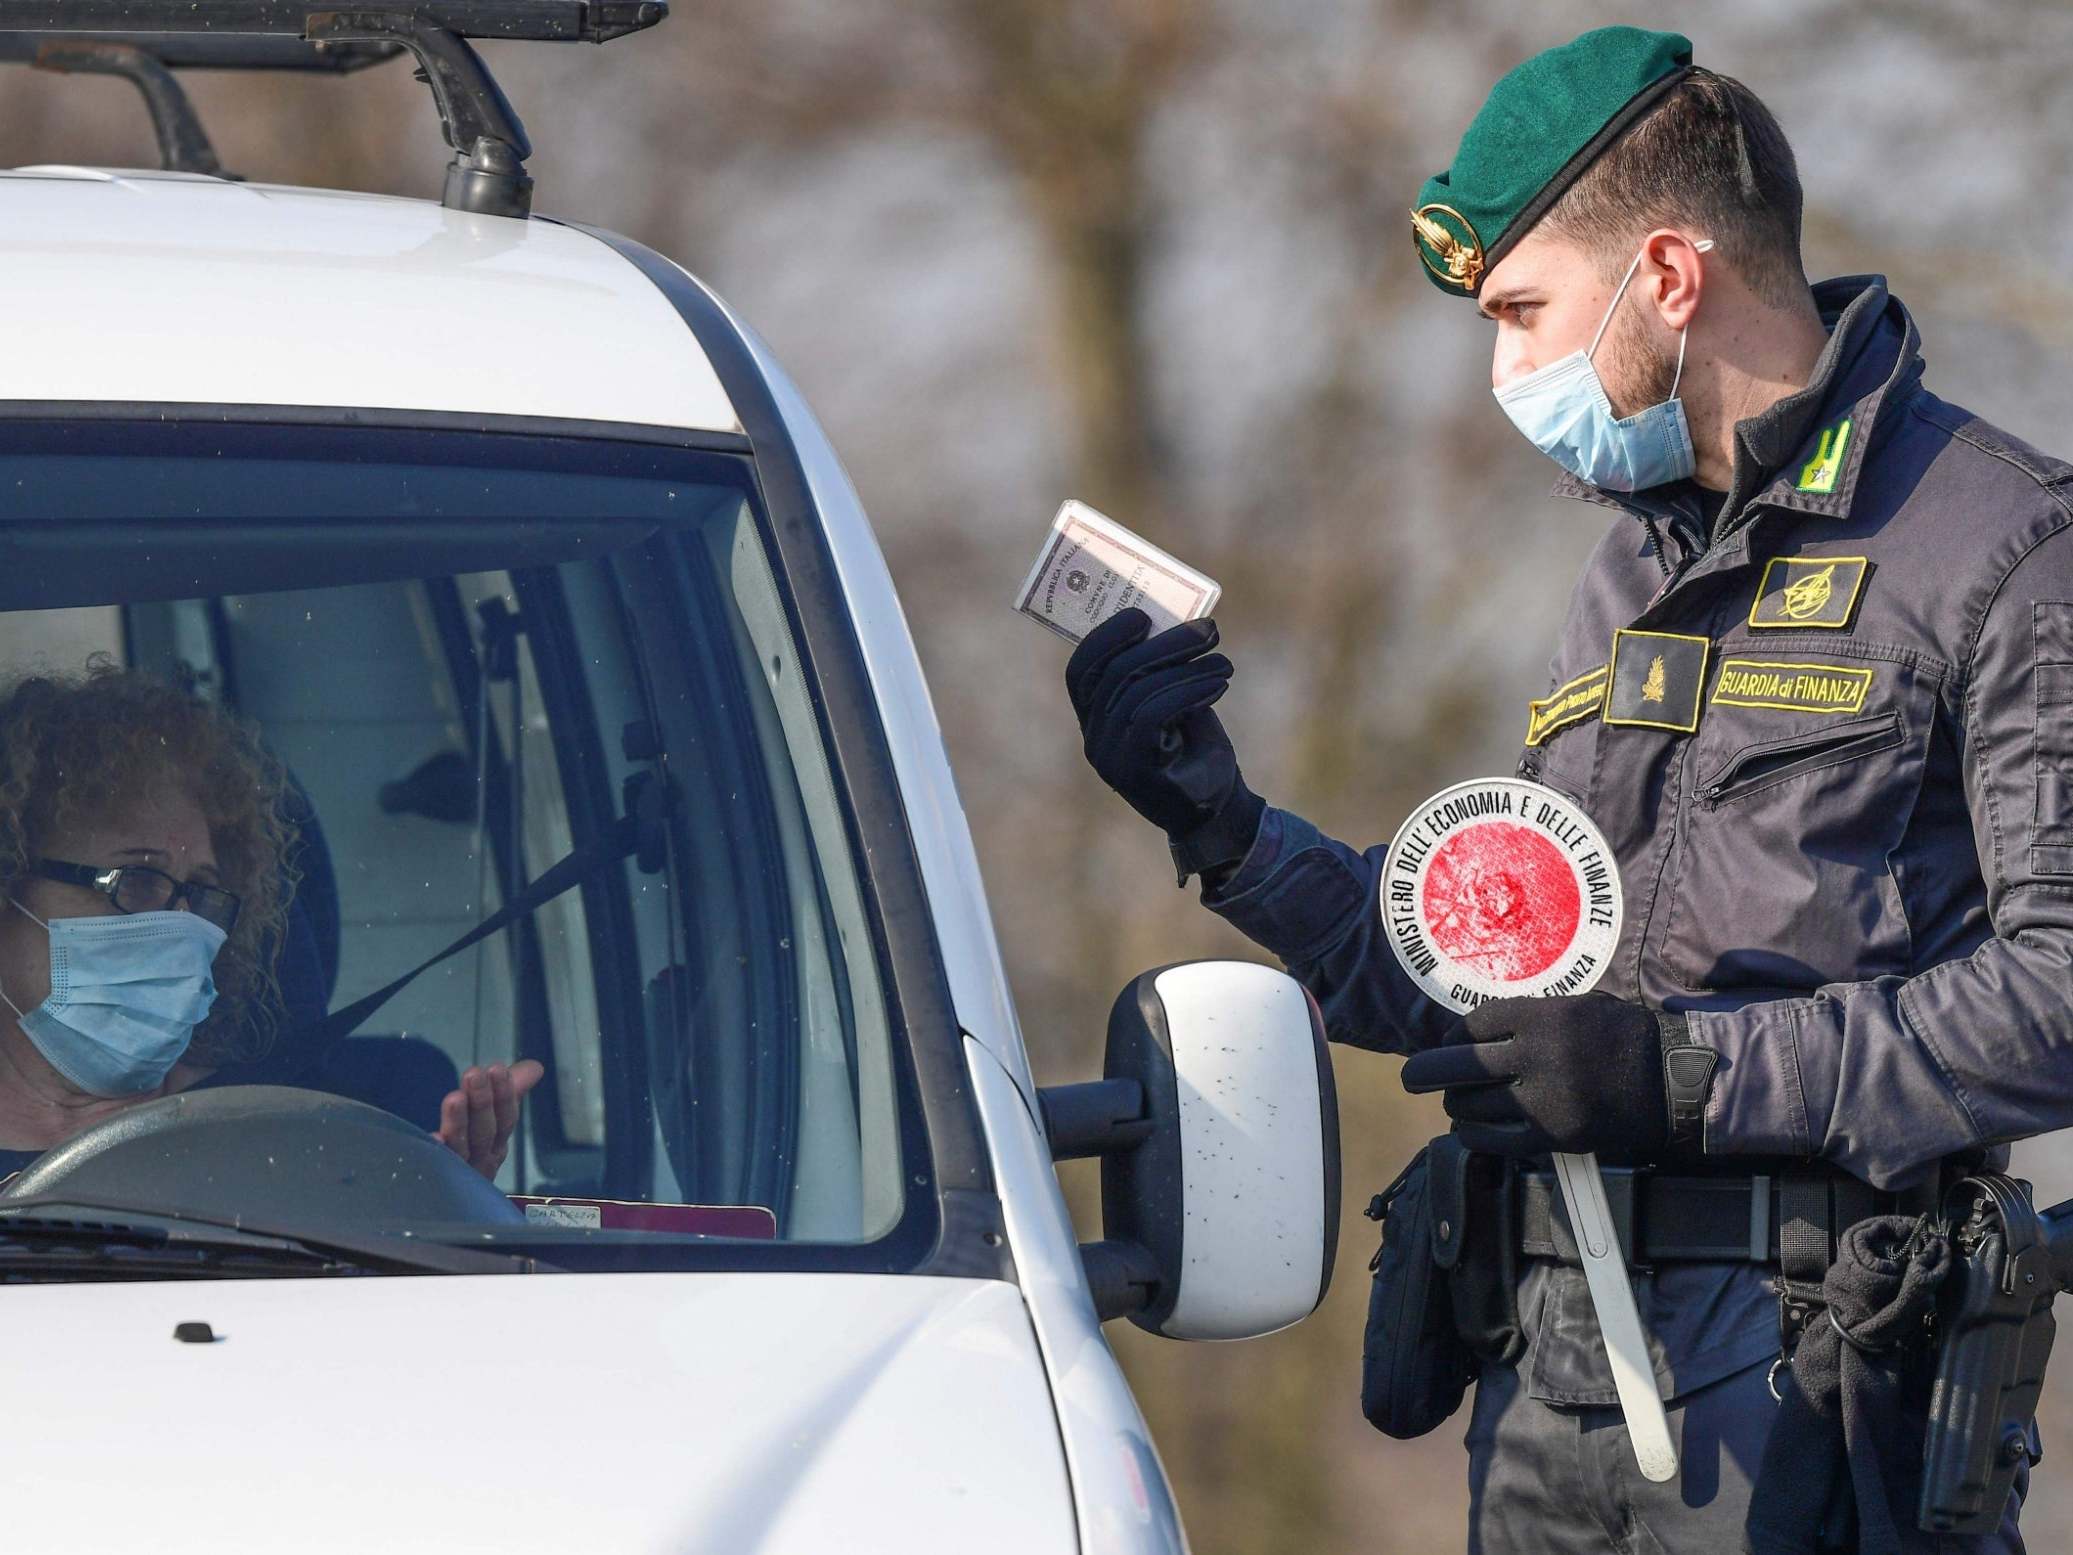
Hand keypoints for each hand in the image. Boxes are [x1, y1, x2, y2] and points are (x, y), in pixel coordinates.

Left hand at [435, 1059, 543, 1179]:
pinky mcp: (436, 1182)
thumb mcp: (488, 1119)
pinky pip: (436, 1168)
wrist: (440, 1203)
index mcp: (496, 1144)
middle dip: (482, 1102)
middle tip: (475, 1073)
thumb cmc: (469, 1154)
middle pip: (485, 1132)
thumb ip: (509, 1092)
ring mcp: (459, 1174)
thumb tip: (536, 1067)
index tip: (498, 1069)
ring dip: (459, 1122)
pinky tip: (432, 1138)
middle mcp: (481, 1161)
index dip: (504, 1095)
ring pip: (462, 1147)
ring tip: (455, 1097)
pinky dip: (437, 1153)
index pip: (506, 1118)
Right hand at [1064, 610, 1261, 872]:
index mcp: (1095, 720)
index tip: (1144, 614)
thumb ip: (1161, 672)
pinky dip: (1189, 691)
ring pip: (1138, 691)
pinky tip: (1219, 684)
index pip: (1082, 669)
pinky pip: (1153, 715)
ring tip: (1223, 661)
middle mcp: (1094, 739)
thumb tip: (1173, 621)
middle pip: (1116, 672)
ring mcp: (1109, 758)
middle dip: (1165, 643)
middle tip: (1208, 629)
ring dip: (1187, 667)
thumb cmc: (1196, 751)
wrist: (1217, 811)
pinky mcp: (1133, 771)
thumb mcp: (1175, 703)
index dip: (1106, 636)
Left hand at [1400, 993, 1706, 1158]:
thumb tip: (1473, 1031)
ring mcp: (1545, 1100)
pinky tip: (1469, 1128)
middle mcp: (1540, 1056)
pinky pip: (1492, 1140)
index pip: (1475, 1025)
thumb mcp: (1578, 1006)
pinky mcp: (1552, 1136)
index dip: (1452, 1035)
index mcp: (1545, 1017)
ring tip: (1456, 1101)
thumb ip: (1529, 1015)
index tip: (1447, 1043)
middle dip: (1425, 1070)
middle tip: (1410, 1077)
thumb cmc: (1618, 1037)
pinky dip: (1472, 1134)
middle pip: (1460, 1065)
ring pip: (1472, 1104)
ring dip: (1456, 1104)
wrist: (1668, 1081)